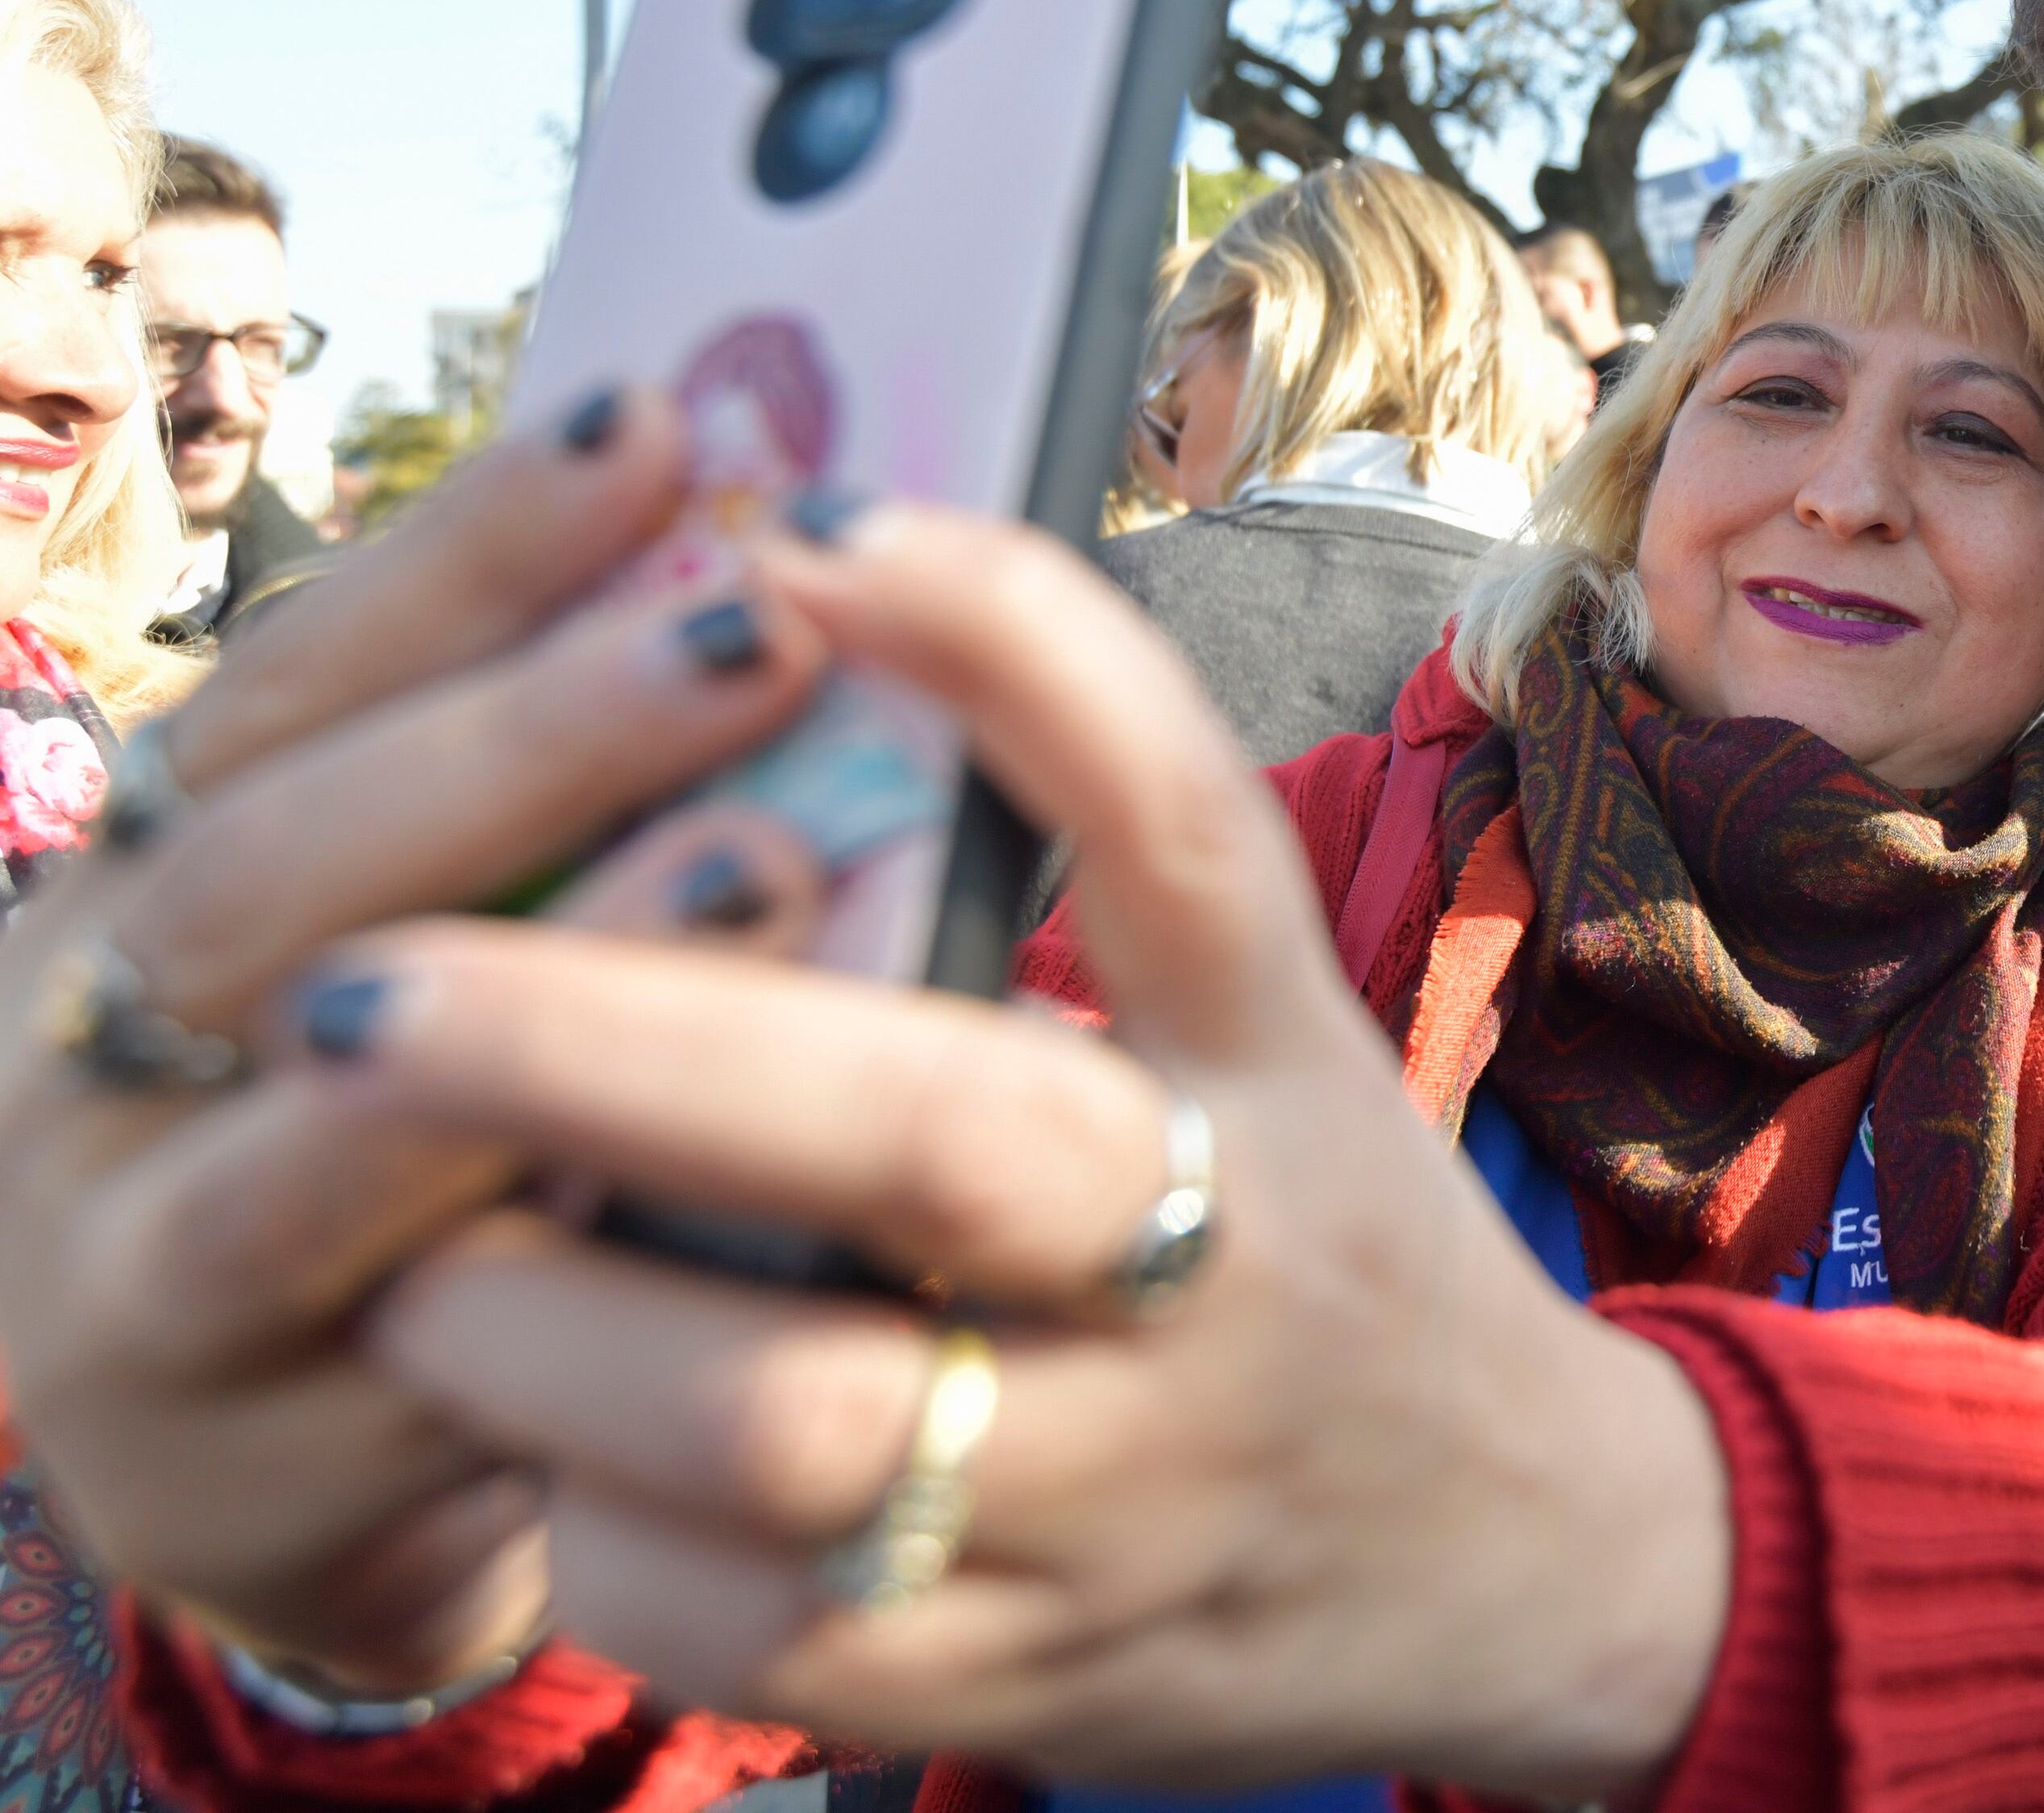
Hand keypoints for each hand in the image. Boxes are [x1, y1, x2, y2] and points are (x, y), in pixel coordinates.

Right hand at [0, 391, 832, 1690]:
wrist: (286, 1469)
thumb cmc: (408, 1138)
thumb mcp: (437, 926)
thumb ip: (543, 759)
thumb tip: (738, 497)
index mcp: (135, 880)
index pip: (293, 684)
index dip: (471, 552)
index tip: (657, 426)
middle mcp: (79, 1059)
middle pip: (275, 877)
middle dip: (524, 743)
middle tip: (753, 629)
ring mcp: (127, 1284)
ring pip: (314, 1145)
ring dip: (552, 995)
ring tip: (770, 857)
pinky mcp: (233, 1484)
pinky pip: (414, 1375)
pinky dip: (564, 1270)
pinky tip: (729, 1182)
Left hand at [309, 497, 1731, 1797]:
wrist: (1518, 1559)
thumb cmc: (1320, 1239)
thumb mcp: (1268, 1040)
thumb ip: (1080, 872)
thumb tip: (783, 601)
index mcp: (1283, 1061)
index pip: (1181, 823)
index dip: (1008, 651)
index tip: (799, 531)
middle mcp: (1232, 1259)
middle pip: (936, 1133)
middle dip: (609, 1047)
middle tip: (357, 995)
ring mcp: (1136, 1490)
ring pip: (792, 1421)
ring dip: (542, 1334)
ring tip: (421, 1271)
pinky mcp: (1029, 1680)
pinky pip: (749, 1626)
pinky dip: (600, 1534)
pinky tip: (565, 1458)